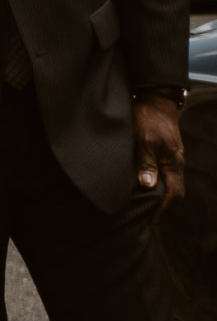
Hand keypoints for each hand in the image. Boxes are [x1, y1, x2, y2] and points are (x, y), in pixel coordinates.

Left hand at [133, 96, 186, 210]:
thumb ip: (146, 162)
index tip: (151, 221)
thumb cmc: (148, 118)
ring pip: (169, 183)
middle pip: (174, 192)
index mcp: (173, 163)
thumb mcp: (143, 140)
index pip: (173, 194)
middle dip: (163, 207)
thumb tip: (147, 185)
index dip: (162, 209)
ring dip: (160, 196)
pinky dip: (157, 184)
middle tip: (147, 219)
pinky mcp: (165, 152)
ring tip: (145, 208)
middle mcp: (175, 163)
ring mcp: (171, 158)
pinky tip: (145, 187)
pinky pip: (164, 174)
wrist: (155, 99)